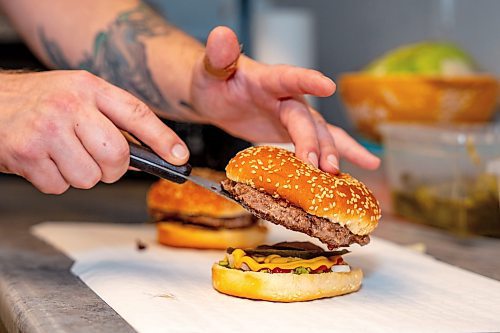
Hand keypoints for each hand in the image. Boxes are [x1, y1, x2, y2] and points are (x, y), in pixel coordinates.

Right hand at [0, 70, 188, 193]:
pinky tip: (44, 160)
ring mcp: (47, 129)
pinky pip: (60, 186)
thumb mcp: (78, 94)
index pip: (136, 114)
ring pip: (89, 178)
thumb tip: (150, 153)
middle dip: (113, 168)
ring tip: (62, 154)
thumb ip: (112, 118)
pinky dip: (55, 180)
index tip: (179, 157)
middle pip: (117, 155)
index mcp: (89, 88)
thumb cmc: (40, 101)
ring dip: (80, 175)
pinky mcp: (26, 154)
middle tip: (99, 161)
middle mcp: (69, 105)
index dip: (163, 139)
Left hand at [190, 27, 379, 172]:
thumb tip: (221, 34)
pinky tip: (367, 162)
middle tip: (317, 165)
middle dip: (313, 141)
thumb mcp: (208, 71)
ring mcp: (293, 115)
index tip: (327, 86)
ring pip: (320, 132)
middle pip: (305, 117)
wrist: (217, 98)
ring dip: (330, 152)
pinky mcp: (294, 131)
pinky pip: (321, 142)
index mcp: (267, 79)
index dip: (307, 81)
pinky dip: (343, 152)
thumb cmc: (213, 82)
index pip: (288, 77)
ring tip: (336, 173)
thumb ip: (217, 57)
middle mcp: (286, 96)